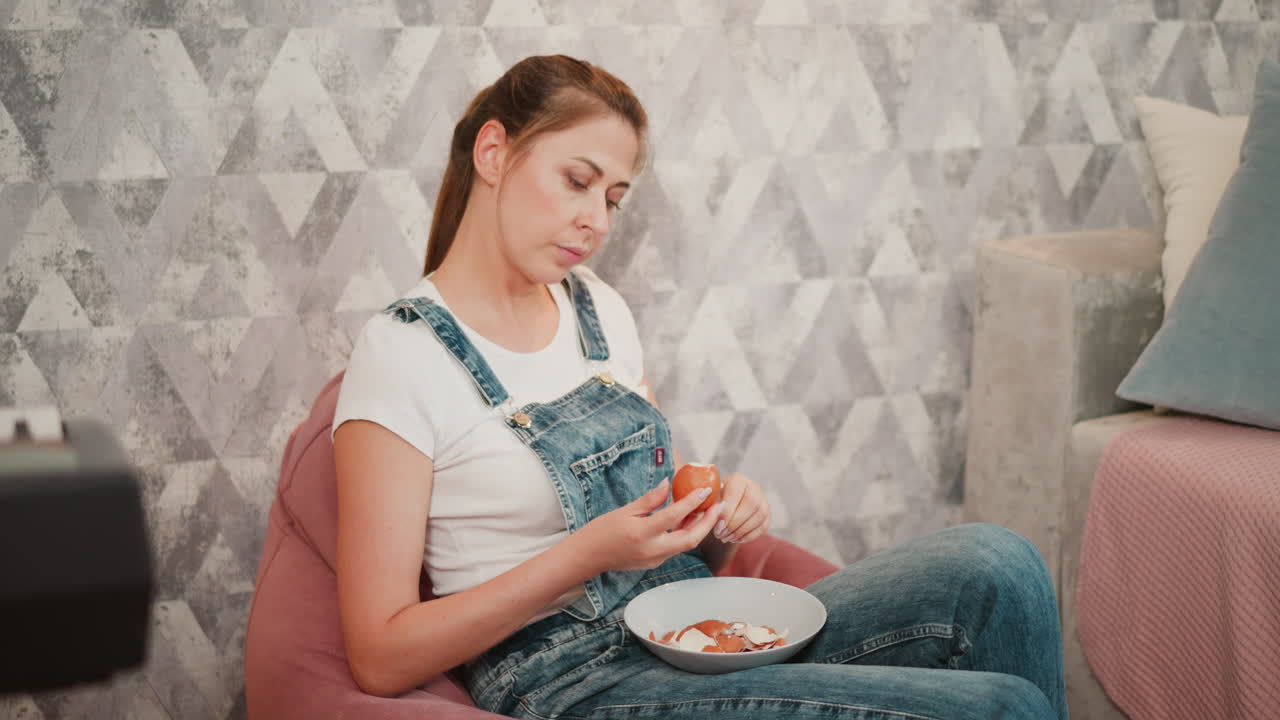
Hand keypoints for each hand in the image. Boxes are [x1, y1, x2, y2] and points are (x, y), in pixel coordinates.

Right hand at [574, 478, 720, 573]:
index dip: (692, 502)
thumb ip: (650, 500)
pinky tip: (686, 521)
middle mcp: (652, 550)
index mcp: (642, 533)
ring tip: (705, 510)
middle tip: (717, 506)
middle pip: (690, 538)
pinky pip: (675, 548)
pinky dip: (684, 534)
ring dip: (698, 528)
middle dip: (707, 522)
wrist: (588, 557)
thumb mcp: (624, 511)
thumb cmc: (601, 531)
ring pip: (685, 544)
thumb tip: (668, 484)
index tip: (705, 490)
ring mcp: (654, 560)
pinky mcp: (653, 563)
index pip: (674, 516)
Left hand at [712, 473, 769, 543]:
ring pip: (759, 516)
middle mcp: (754, 487)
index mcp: (738, 480)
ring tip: (726, 538)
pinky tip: (736, 539)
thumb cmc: (716, 500)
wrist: (728, 502)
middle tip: (721, 535)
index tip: (717, 526)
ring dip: (741, 531)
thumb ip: (712, 505)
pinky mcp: (768, 514)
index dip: (727, 512)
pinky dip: (749, 536)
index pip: (736, 494)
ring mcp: (764, 500)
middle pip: (751, 505)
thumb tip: (714, 515)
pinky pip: (763, 526)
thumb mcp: (711, 499)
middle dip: (735, 524)